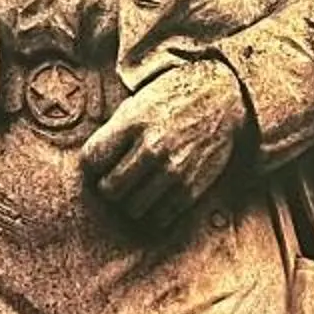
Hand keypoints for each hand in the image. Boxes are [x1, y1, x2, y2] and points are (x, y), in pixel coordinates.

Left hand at [81, 58, 246, 224]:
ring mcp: (174, 169)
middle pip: (110, 189)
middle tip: (116, 181)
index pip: (92, 160)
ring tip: (136, 190)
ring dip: (130, 202)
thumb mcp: (139, 103)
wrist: (222, 96)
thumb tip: (92, 164)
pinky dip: (154, 212)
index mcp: (133, 122)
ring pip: (132, 208)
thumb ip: (115, 131)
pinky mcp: (192, 186)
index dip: (91, 166)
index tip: (98, 166)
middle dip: (108, 187)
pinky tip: (156, 198)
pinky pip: (161, 216)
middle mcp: (152, 147)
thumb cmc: (174, 97)